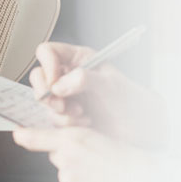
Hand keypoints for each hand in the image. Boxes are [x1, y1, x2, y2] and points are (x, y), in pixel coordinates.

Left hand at [13, 125, 153, 181]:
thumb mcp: (97, 137)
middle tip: (94, 163)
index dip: (26, 135)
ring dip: (79, 179)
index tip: (18, 134)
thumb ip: (68, 138)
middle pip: (57, 158)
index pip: (36, 137)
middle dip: (71, 160)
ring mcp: (69, 180)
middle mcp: (66, 158)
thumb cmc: (126, 160)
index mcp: (73, 138)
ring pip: (66, 178)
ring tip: (100, 177)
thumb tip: (40, 139)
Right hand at [28, 42, 168, 148]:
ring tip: (82, 115)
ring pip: (45, 100)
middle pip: (39, 76)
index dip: (47, 65)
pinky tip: (85, 123)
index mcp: (79, 59)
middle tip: (61, 104)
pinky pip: (53, 118)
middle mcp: (69, 76)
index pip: (48, 52)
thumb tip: (60, 83)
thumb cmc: (131, 101)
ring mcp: (66, 96)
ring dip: (60, 112)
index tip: (54, 82)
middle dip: (47, 93)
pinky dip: (66, 124)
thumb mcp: (111, 85)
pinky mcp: (66, 116)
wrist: (141, 129)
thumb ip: (86, 79)